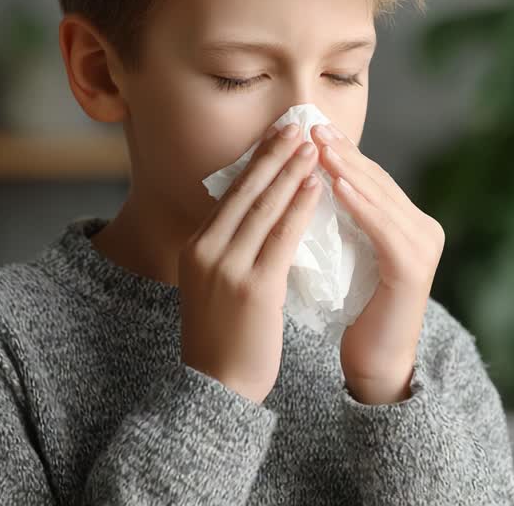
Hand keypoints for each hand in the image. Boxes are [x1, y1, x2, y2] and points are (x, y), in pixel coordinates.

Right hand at [180, 122, 323, 403]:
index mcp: (196, 248)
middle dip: (272, 154)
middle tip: (296, 125)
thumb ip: (231, 253)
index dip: (255, 163)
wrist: (217, 388)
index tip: (276, 137)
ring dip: (291, 171)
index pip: (230, 195)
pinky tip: (316, 186)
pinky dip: (299, 206)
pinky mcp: (253, 286)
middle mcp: (206, 250)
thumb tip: (257, 223)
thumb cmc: (223, 341)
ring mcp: (227, 266)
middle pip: (244, 191)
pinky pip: (281, 236)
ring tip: (313, 144)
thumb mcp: (215, 287)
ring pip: (264, 207)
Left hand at [310, 123, 444, 404]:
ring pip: (379, 198)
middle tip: (311, 124)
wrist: (374, 362)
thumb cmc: (352, 310)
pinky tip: (335, 184)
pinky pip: (381, 227)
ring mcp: (423, 246)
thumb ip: (336, 219)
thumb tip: (299, 177)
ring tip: (319, 145)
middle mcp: (423, 228)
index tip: (307, 127)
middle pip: (375, 180)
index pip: (369, 178)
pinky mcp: (413, 267)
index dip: (340, 152)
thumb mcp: (342, 252)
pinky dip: (358, 204)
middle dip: (341, 151)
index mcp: (406, 222)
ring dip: (347, 168)